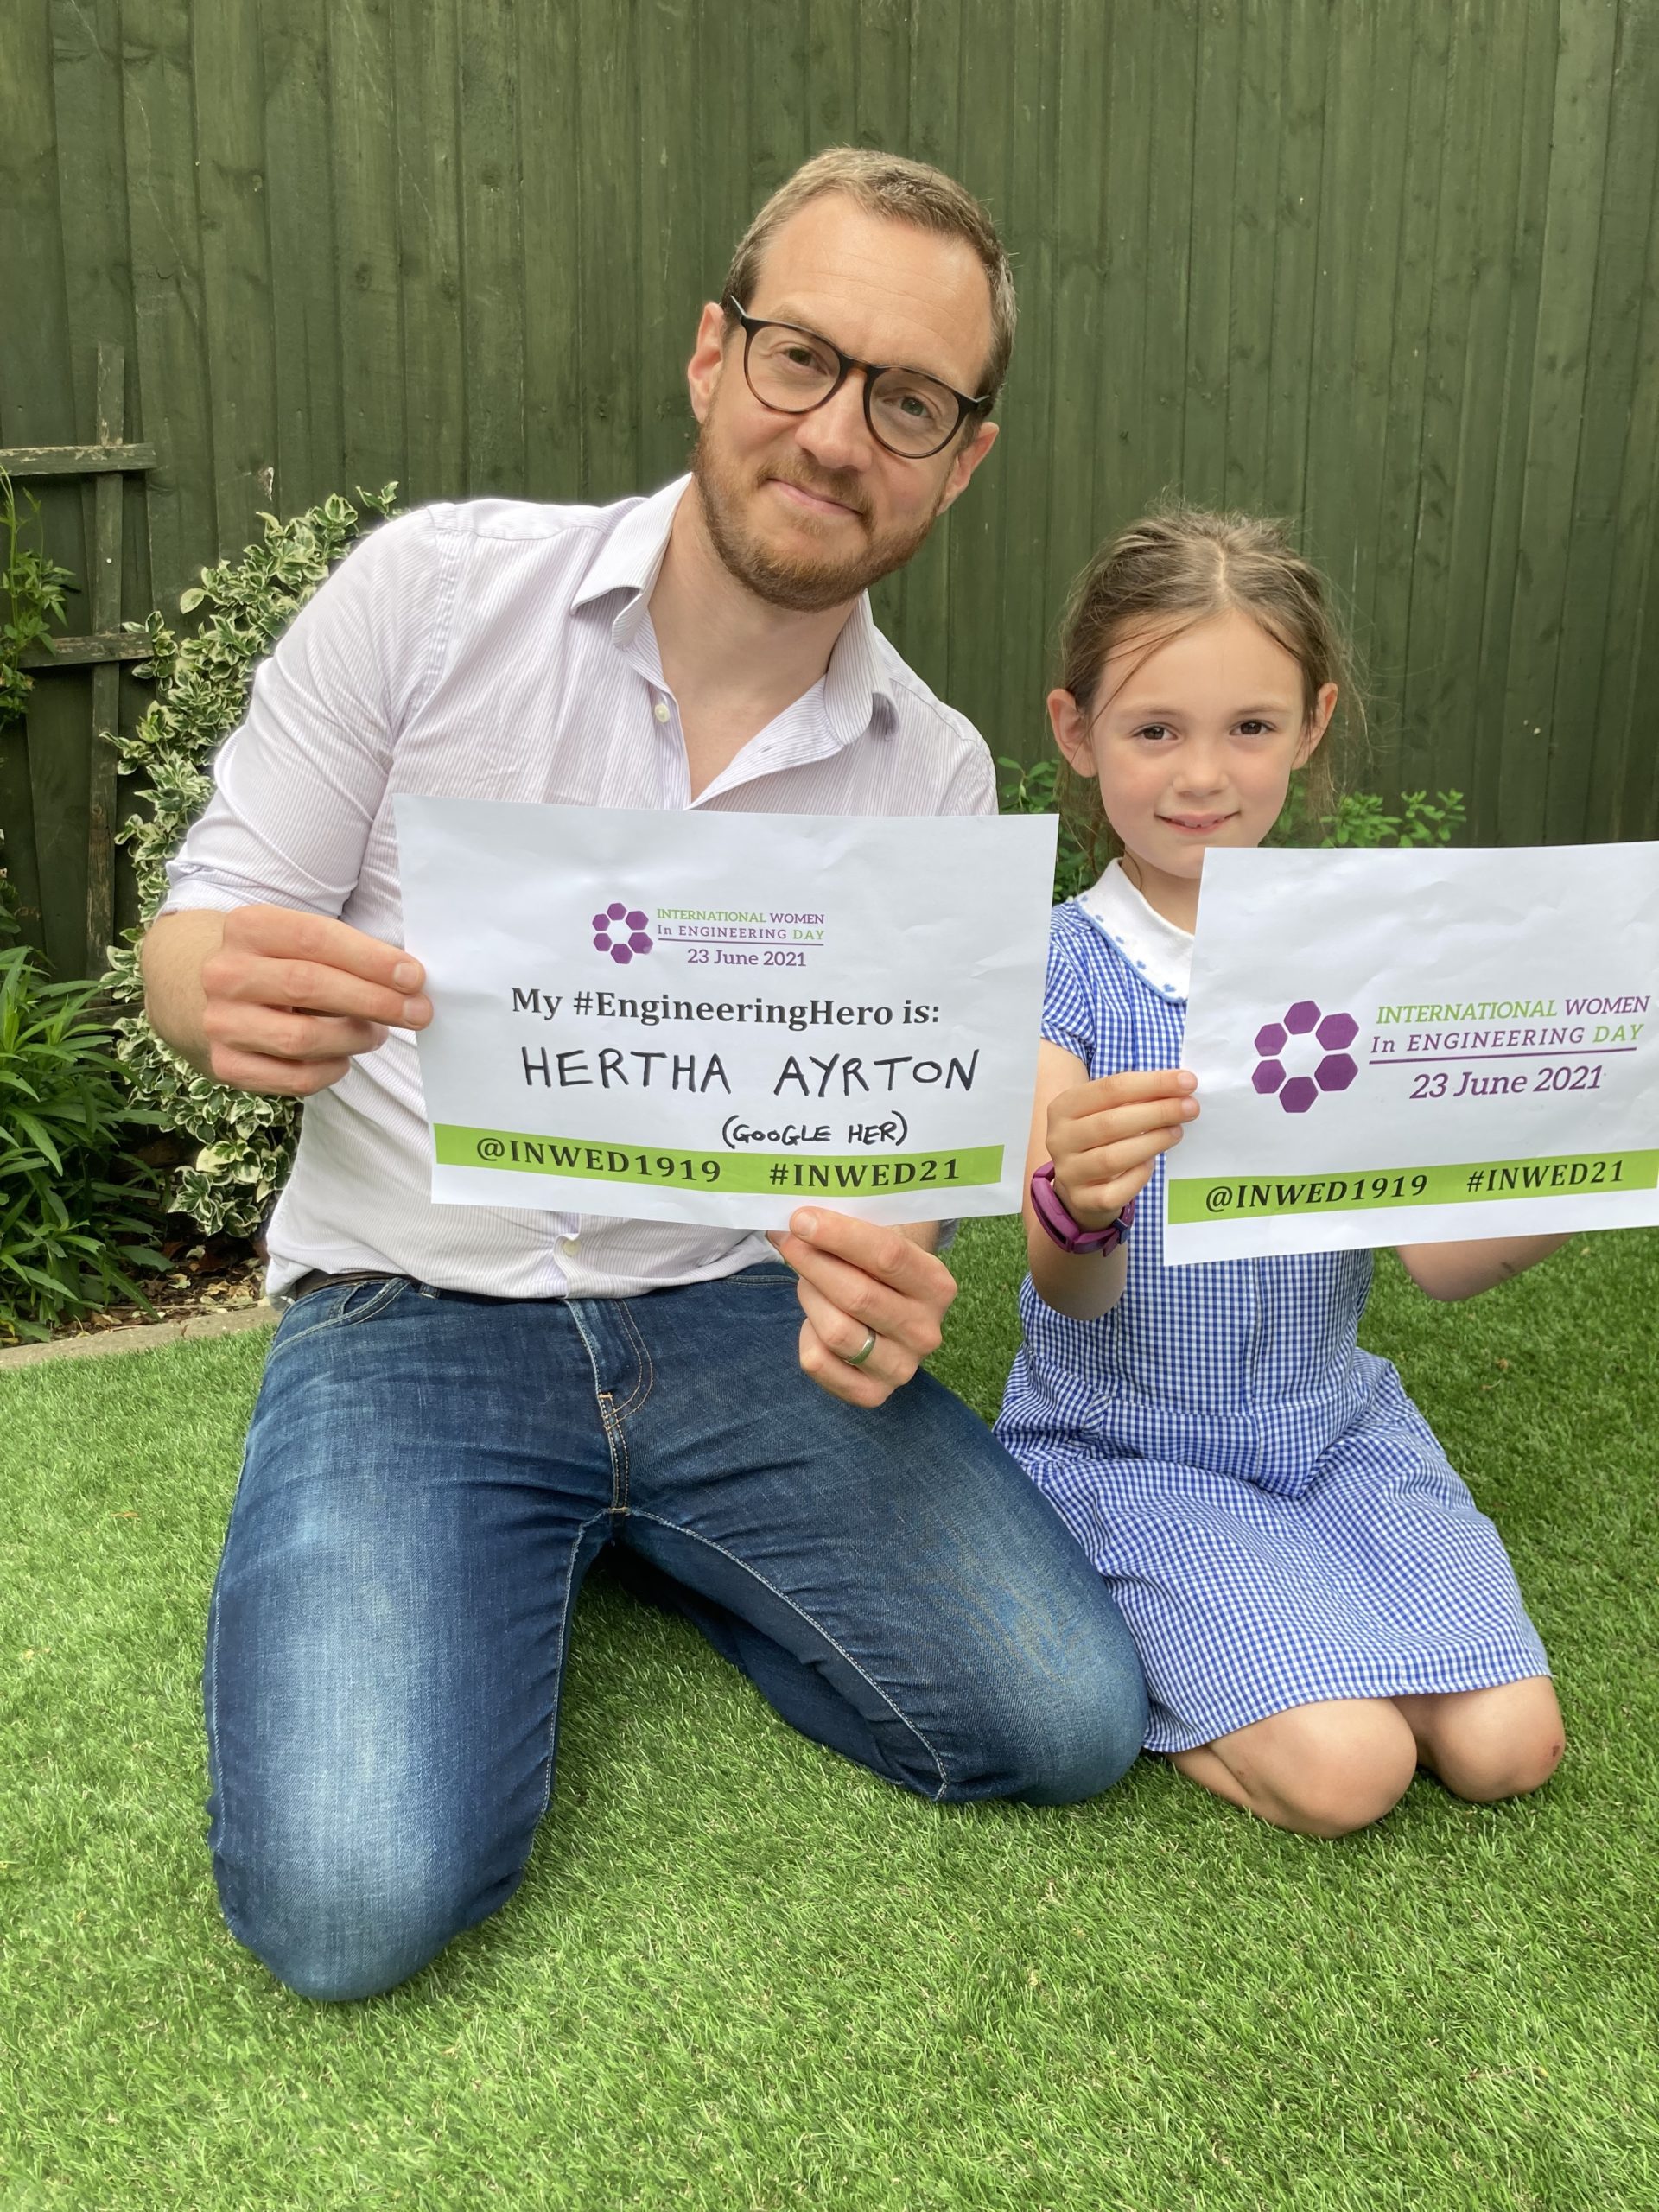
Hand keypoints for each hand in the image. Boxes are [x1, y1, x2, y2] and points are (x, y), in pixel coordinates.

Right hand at [198, 905, 431, 1095]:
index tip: (414, 977)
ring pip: (303, 1038)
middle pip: (309, 986)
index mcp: (248, 928)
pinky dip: (332, 1070)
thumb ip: (344, 955)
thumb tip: (408, 984)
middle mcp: (226, 974)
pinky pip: (295, 1077)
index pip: (316, 939)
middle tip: (418, 1012)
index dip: (371, 959)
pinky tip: (343, 1058)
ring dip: (354, 1038)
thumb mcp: (295, 942)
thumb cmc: (273, 965)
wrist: (198, 994)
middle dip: (374, 1001)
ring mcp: (221, 1022)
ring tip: (377, 1033)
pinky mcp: (226, 1065)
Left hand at [769, 1208, 956, 1407]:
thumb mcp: (880, 1240)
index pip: (888, 1256)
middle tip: (788, 1240)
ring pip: (837, 1332)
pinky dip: (806, 1335)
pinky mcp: (871, 1393)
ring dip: (810, 1297)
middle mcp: (925, 1331)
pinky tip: (815, 1320)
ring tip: (806, 1279)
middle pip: (857, 1296)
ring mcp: (901, 1367)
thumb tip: (793, 1222)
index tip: (800, 1219)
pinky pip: (820, 1363)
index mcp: (937, 1285)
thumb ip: (847, 1229)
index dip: (839, 1236)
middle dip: (813, 1264)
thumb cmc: (878, 1266)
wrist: (894, 1310)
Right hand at [1046, 1067, 1198, 1227]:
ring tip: (1177, 1132)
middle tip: (1190, 1108)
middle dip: (1158, 1112)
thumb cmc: (1101, 1138)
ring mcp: (1069, 1172)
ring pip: (1113, 1158)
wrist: (1079, 1185)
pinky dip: (1138, 1176)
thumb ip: (1136, 1097)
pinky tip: (1152, 1163)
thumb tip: (1180, 1087)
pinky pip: (1115, 1191)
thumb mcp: (1106, 1110)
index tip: (1187, 1081)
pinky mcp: (1082, 1200)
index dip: (1152, 1083)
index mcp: (1064, 1107)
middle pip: (1112, 1122)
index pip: (1111, 1088)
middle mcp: (1060, 1138)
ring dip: (1152, 1142)